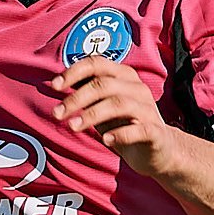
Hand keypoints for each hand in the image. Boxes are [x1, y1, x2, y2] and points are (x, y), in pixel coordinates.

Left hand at [51, 57, 176, 174]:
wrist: (158, 151)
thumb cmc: (125, 125)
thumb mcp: (103, 107)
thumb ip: (86, 93)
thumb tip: (58, 83)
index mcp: (124, 76)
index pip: (96, 64)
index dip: (74, 72)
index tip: (54, 86)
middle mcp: (137, 88)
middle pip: (103, 84)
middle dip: (76, 98)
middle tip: (57, 114)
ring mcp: (148, 109)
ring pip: (118, 103)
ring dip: (91, 115)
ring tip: (73, 127)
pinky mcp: (155, 131)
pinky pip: (139, 130)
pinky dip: (121, 134)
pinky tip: (105, 140)